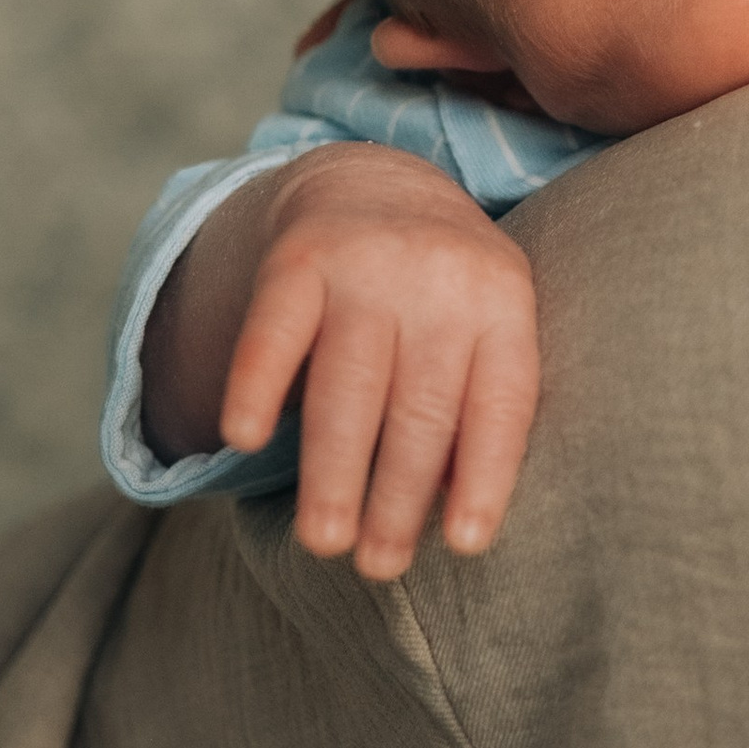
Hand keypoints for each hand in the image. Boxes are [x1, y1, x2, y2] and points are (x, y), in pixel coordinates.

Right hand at [212, 146, 540, 578]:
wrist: (375, 181)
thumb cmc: (440, 294)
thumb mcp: (484, 327)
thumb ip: (477, 407)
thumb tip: (457, 524)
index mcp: (502, 300)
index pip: (500, 400)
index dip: (484, 475)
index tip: (464, 546)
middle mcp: (439, 275)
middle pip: (420, 403)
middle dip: (398, 494)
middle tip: (380, 567)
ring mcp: (365, 262)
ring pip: (348, 382)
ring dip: (334, 469)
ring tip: (324, 542)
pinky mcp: (297, 257)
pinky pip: (274, 331)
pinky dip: (257, 385)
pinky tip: (245, 440)